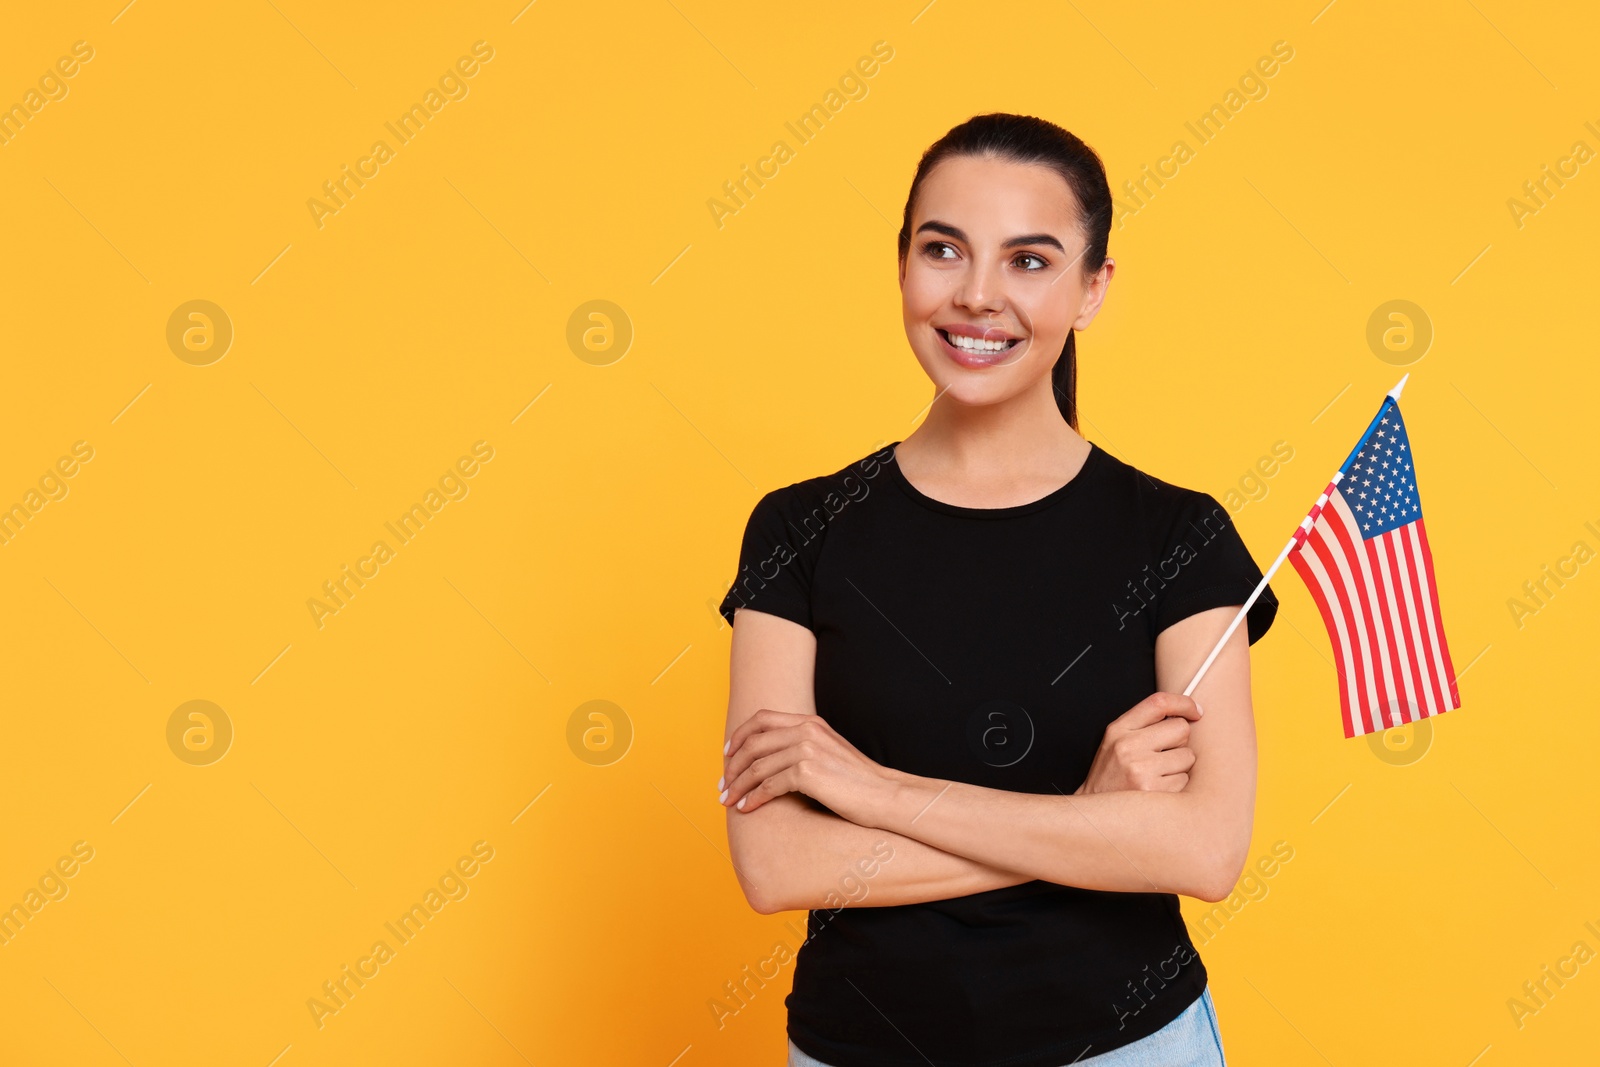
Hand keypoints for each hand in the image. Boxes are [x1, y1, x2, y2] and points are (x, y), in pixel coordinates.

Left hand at [721, 709, 897, 822]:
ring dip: (737, 786)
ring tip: (728, 801)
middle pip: (753, 743)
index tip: (727, 754)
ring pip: (756, 767)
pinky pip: (768, 786)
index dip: (739, 736)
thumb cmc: (858, 782)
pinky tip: (746, 809)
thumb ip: (804, 748)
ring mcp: (806, 750)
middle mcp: (806, 730)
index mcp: (810, 722)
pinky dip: (753, 799)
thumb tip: (772, 761)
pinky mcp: (807, 772)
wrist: (885, 795)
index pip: (762, 718)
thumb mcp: (829, 753)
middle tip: (722, 786)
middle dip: (732, 766)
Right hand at [1073, 692, 1201, 794]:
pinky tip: (1160, 788)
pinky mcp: (1152, 790)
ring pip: (1188, 756)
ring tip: (1159, 774)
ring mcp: (1140, 768)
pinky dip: (1177, 785)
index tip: (1195, 711)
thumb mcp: (1116, 742)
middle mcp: (1128, 746)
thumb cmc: (1112, 775)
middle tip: (1165, 754)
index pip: (1158, 702)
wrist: (1097, 812)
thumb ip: (1143, 725)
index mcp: (1119, 729)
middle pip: (1180, 728)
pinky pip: (1184, 780)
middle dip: (1180, 741)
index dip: (1183, 703)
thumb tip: (1185, 714)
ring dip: (1180, 766)